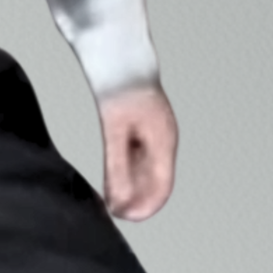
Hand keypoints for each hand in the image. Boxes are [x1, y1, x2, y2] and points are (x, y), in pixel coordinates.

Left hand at [98, 82, 175, 219]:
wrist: (120, 55)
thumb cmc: (119, 89)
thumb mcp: (114, 130)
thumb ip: (116, 167)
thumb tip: (119, 201)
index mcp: (164, 143)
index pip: (162, 187)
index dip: (145, 207)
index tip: (123, 218)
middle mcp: (164, 142)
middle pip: (156, 183)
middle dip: (137, 201)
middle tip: (110, 213)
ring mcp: (156, 136)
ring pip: (148, 173)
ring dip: (131, 190)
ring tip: (108, 201)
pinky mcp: (145, 131)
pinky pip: (140, 161)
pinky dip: (127, 175)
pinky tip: (110, 181)